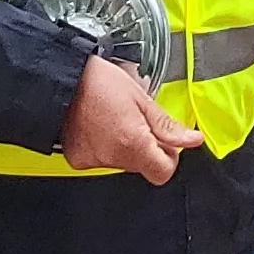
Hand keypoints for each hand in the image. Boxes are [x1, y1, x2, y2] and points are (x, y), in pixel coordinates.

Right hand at [61, 52, 203, 182]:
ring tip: (114, 119)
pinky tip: (99, 126)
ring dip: (125, 145)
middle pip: (143, 167)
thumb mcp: (141, 98)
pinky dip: (104, 146)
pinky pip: (101, 159)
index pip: (163, 173)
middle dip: (147, 147)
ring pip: (123, 162)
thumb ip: (167, 125)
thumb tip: (192, 140)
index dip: (169, 157)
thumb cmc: (98, 82)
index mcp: (133, 142)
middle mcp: (113, 157)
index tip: (164, 140)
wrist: (60, 79)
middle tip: (136, 120)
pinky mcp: (78, 160)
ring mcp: (93, 160)